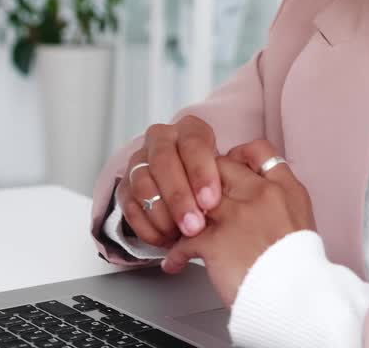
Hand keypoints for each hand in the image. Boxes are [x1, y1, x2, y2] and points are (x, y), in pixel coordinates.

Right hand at [116, 116, 221, 246]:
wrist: (189, 190)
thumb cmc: (214, 183)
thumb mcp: (230, 174)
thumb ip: (232, 179)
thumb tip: (243, 197)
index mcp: (190, 130)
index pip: (193, 143)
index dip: (200, 172)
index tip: (211, 201)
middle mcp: (162, 139)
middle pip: (164, 161)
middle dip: (179, 196)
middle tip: (194, 225)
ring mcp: (140, 161)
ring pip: (143, 183)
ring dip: (161, 213)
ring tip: (179, 236)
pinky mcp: (125, 185)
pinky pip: (129, 205)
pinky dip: (146, 225)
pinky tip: (163, 239)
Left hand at [161, 140, 315, 305]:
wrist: (297, 298)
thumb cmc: (301, 271)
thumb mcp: (302, 224)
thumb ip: (281, 206)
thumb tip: (263, 204)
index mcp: (287, 190)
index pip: (260, 150)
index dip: (239, 155)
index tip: (231, 167)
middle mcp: (261, 194)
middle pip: (220, 166)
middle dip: (203, 181)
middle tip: (197, 199)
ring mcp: (237, 215)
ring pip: (195, 196)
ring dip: (184, 215)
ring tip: (179, 231)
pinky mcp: (216, 241)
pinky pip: (183, 240)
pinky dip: (176, 254)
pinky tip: (176, 263)